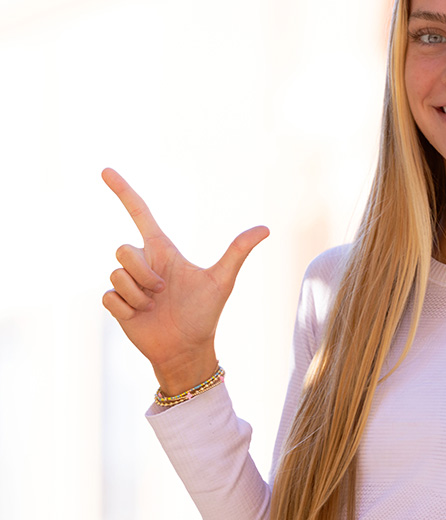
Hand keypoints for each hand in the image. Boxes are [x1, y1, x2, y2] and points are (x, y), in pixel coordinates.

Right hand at [101, 168, 268, 394]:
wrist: (187, 348)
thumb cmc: (205, 313)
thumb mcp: (222, 280)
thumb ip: (238, 252)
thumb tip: (265, 228)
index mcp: (164, 250)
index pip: (140, 214)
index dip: (124, 192)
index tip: (106, 171)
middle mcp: (144, 263)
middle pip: (123, 249)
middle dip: (143, 273)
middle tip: (163, 291)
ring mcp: (129, 283)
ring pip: (116, 273)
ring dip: (138, 293)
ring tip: (155, 305)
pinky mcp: (117, 303)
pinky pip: (109, 296)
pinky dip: (127, 309)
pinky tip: (142, 317)